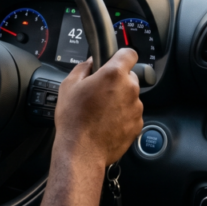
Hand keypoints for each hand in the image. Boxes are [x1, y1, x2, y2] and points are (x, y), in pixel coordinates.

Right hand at [53, 48, 142, 168]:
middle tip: (100, 92)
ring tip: (101, 112)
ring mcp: (136, 108)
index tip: (116, 61)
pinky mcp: (138, 125)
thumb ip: (83, 67)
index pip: (130, 54)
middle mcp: (129, 89)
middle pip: (130, 77)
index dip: (122, 56)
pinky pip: (132, 114)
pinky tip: (107, 123)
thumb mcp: (68, 86)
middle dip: (118, 81)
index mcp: (114, 74)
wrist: (82, 151)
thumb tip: (91, 62)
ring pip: (131, 97)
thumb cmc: (74, 120)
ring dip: (120, 100)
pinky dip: (123, 116)